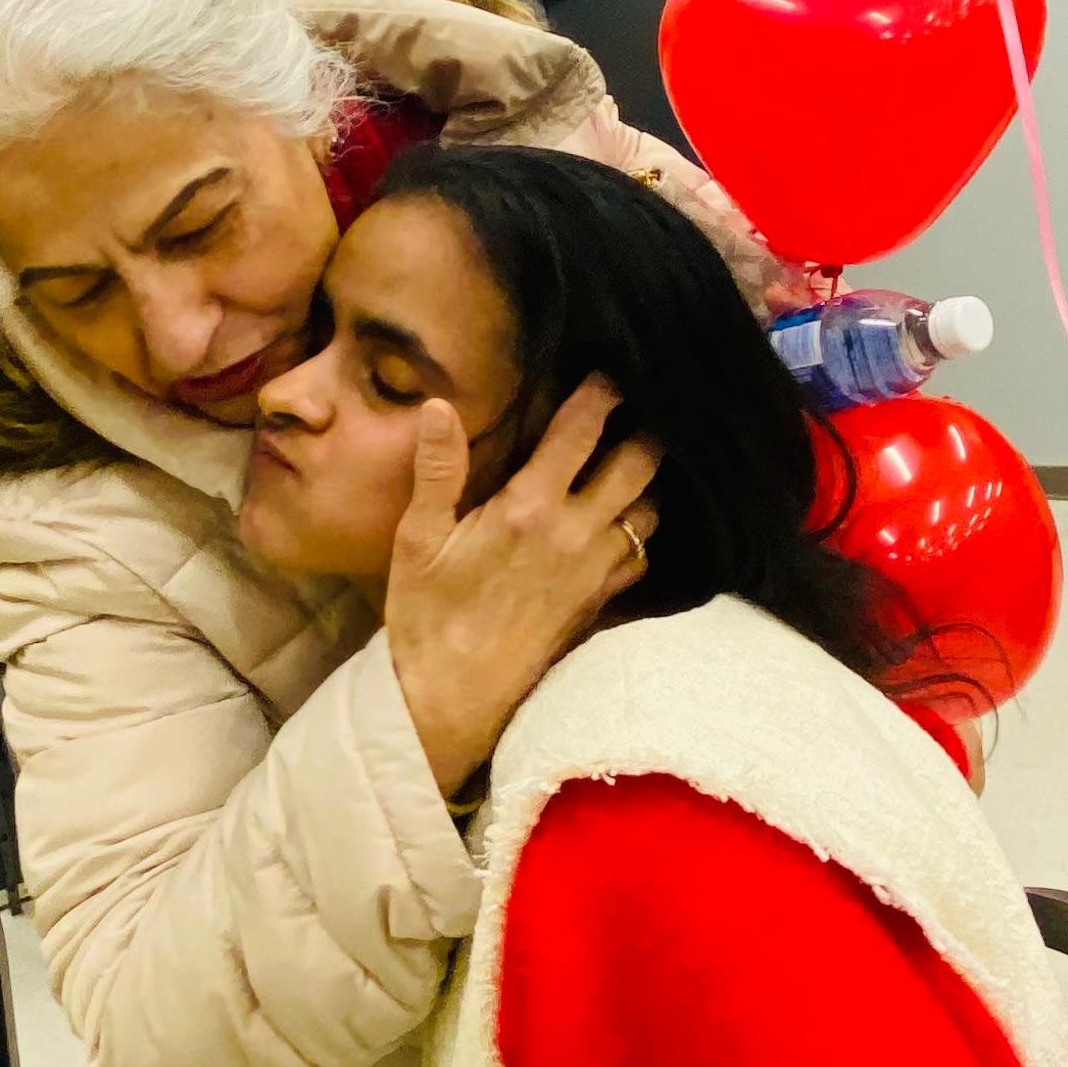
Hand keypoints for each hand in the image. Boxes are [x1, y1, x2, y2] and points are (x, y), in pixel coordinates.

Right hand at [383, 379, 661, 793]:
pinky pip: (642, 553)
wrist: (453, 697)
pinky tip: (630, 518)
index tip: (612, 369)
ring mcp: (597, 569)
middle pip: (639, 462)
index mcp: (529, 507)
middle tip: (644, 403)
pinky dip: (642, 528)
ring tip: (639, 456)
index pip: (581, 431)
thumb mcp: (417, 540)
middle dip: (645, 427)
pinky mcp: (603, 602)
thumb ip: (436, 471)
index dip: (602, 392)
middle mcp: (576, 532)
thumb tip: (437, 406)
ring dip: (649, 478)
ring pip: (650, 507)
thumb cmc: (427, 615)